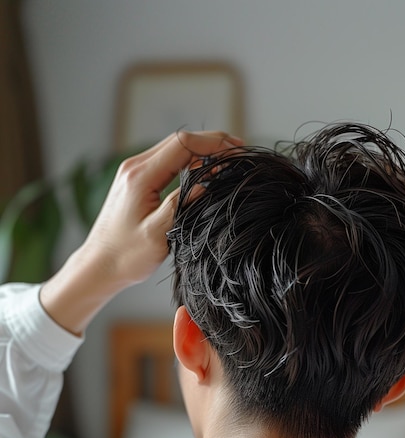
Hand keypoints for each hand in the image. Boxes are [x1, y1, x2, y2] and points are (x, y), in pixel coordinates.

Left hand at [40, 131, 241, 334]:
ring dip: (203, 151)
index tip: (238, 152)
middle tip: (241, 154)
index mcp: (140, 176)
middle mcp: (135, 167)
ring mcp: (135, 172)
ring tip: (229, 161)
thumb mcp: (158, 233)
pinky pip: (169, 162)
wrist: (99, 266)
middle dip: (213, 143)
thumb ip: (182, 204)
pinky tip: (206, 172)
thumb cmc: (126, 256)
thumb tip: (208, 183)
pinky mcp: (138, 181)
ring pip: (175, 149)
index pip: (183, 144)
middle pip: (180, 140)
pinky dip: (191, 162)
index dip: (214, 144)